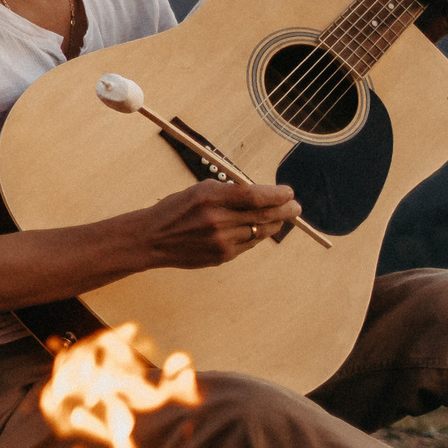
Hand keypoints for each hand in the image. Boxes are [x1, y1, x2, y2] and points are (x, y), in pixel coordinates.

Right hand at [139, 180, 303, 268]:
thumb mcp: (198, 191)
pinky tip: (260, 230)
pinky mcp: (221, 256)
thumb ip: (228, 191)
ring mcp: (220, 241)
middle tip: (295, 208)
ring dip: (274, 224)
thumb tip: (261, 194)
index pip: (254, 195)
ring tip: (281, 219)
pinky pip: (248, 244)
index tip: (288, 192)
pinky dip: (257, 236)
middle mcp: (217, 219)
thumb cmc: (175, 210)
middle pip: (263, 215)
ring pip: (260, 231)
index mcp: (210, 197)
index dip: (276, 195)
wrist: (151, 239)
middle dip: (284, 210)